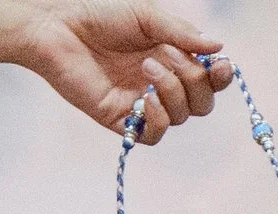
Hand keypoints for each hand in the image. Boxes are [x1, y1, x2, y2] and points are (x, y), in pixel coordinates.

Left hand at [14, 3, 232, 142]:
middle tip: (170, 57)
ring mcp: (142, 103)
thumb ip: (182, 32)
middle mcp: (160, 83)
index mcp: (171, 58)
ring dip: (173, 92)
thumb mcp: (147, 15)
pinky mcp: (121, 118)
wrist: (57, 24)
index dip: (220, 78)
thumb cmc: (98, 13)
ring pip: (181, 117)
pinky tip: (146, 98)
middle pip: (201, 103)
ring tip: (147, 66)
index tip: (220, 66)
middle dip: (195, 82)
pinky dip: (158, 119)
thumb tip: (219, 48)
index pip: (208, 79)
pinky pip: (155, 134)